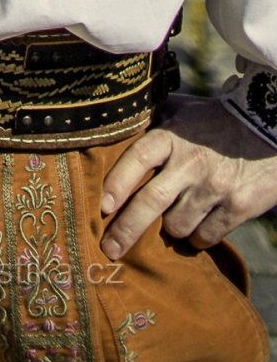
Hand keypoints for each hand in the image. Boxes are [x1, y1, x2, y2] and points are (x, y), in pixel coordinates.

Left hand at [99, 94, 276, 256]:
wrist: (268, 127)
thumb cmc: (214, 120)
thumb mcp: (180, 112)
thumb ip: (152, 123)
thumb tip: (116, 128)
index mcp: (171, 136)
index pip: (136, 159)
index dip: (116, 183)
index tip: (102, 207)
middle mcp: (191, 163)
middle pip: (151, 201)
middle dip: (126, 229)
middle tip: (110, 249)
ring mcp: (215, 187)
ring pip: (177, 225)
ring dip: (170, 229)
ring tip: (173, 218)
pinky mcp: (239, 207)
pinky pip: (206, 236)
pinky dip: (197, 237)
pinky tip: (197, 227)